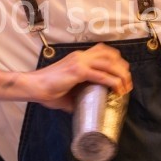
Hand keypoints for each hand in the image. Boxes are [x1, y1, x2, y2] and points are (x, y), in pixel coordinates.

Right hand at [0, 43, 131, 110]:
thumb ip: (77, 96)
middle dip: (123, 67)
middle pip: (111, 55)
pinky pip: (101, 75)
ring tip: (126, 87)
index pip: (103, 51)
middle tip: (127, 82)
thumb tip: (85, 108)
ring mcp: (80, 62)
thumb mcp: (67, 91)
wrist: (33, 87)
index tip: (122, 74)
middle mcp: (81, 56)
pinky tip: (118, 90)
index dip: (116, 61)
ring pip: (110, 63)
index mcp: (78, 58)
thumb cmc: (46, 90)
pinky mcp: (78, 71)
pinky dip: (113, 82)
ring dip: (121, 75)